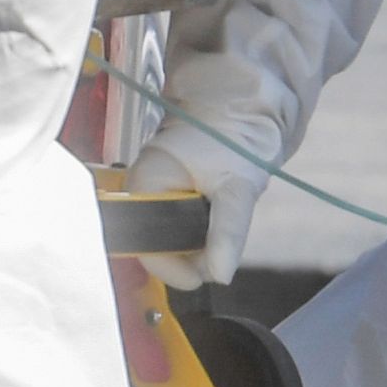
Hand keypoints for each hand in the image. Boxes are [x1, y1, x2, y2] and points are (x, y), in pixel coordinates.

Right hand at [119, 118, 267, 293]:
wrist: (243, 109)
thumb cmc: (233, 136)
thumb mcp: (236, 187)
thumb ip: (228, 231)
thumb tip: (221, 273)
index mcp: (145, 184)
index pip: (146, 244)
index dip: (172, 266)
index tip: (201, 277)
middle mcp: (143, 190)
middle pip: (156, 245)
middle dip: (189, 255)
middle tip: (220, 254)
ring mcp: (154, 192)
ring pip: (169, 238)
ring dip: (196, 244)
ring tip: (221, 231)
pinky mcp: (168, 193)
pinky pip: (176, 226)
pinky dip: (198, 231)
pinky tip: (214, 221)